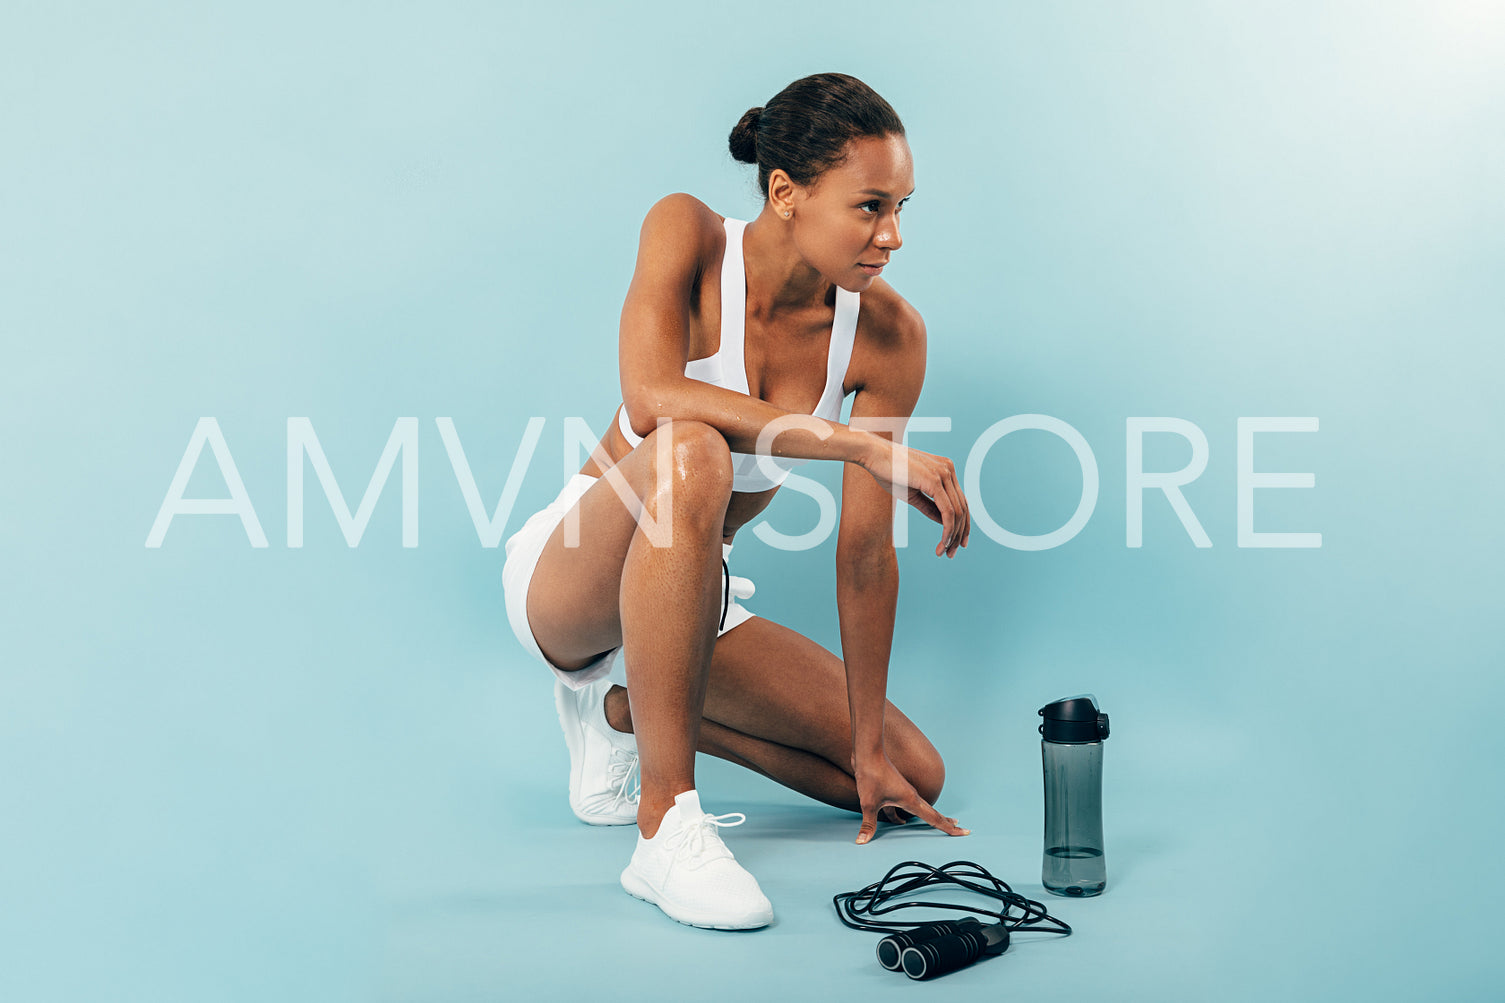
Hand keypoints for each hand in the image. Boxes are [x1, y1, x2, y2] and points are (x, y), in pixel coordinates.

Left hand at [854, 752, 969, 844]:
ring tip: (938, 823)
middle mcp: (911, 796)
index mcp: (911, 800)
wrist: (868, 753)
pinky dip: (902, 816)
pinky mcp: (893, 789)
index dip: (949, 828)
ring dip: (928, 817)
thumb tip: (862, 841)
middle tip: (960, 827)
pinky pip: (902, 806)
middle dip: (945, 821)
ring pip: (920, 809)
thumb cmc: (871, 775)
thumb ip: (868, 824)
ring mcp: (903, 792)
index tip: (964, 831)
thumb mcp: (869, 803)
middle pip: (932, 813)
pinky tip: (899, 822)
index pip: (935, 818)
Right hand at [858, 436, 969, 557]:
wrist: (873, 454)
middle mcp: (949, 469)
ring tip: (945, 552)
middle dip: (960, 534)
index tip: (957, 542)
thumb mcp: (912, 493)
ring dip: (953, 536)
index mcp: (945, 469)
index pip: (960, 500)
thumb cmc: (888, 472)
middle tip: (952, 553)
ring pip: (958, 512)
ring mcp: (944, 474)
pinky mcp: (935, 481)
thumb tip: (944, 523)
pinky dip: (948, 530)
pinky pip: (948, 512)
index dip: (963, 524)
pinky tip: (943, 543)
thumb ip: (930, 506)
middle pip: (963, 508)